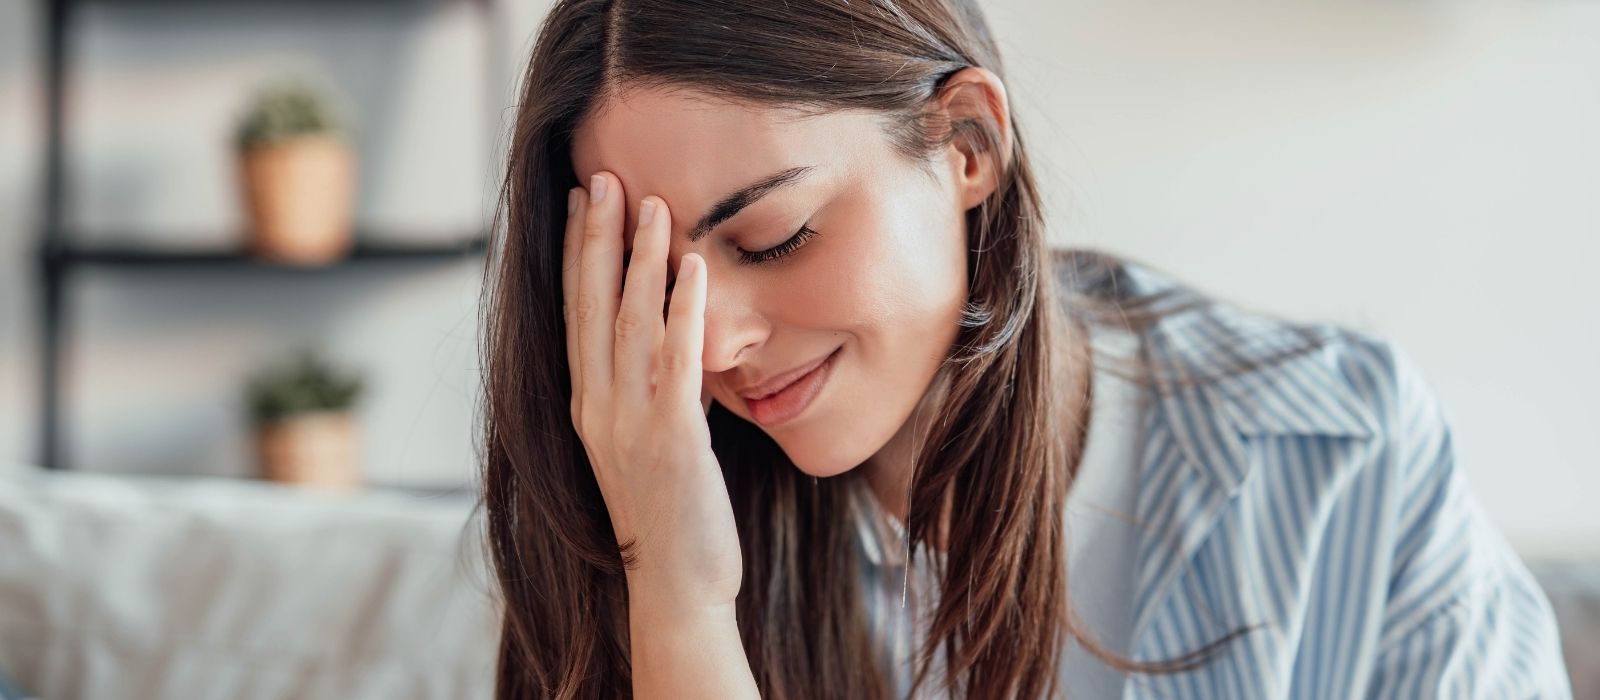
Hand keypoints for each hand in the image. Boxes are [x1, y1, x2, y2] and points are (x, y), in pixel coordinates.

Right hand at [562, 171, 742, 611]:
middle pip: (590, 306)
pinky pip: (675, 360)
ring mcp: (629, 423)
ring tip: (651, 201)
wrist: (678, 590)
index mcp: (588, 408)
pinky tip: (694, 265)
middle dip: (596, 237)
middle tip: (601, 176)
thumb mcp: (647, 447)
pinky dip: (683, 309)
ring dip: (640, 258)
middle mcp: (598, 409)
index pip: (575, 315)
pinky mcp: (672, 438)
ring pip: (629, 322)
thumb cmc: (671, 521)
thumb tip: (667, 346)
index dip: (578, 256)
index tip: (580, 202)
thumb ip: (648, 395)